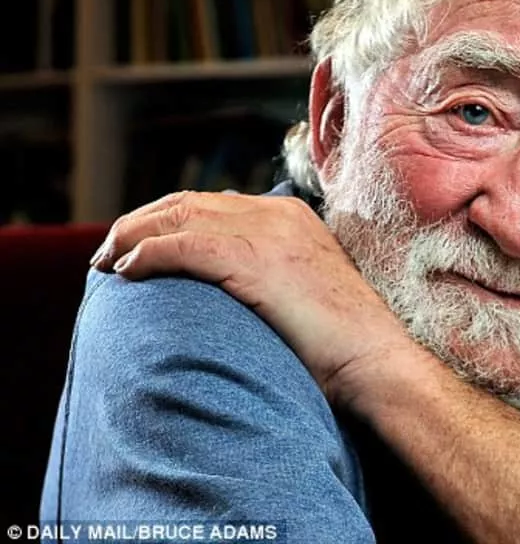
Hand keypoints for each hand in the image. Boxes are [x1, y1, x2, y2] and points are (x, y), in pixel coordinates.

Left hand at [90, 191, 418, 404]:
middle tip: (109, 251)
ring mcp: (266, 233)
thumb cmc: (344, 343)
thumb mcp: (306, 292)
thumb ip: (273, 275)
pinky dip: (147, 254)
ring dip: (133, 235)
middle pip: (189, 202)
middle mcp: (276, 213)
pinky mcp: (252, 259)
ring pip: (178, 216)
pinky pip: (182, 245)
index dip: (170, 219)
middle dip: (142, 222)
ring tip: (106, 261)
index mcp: (291, 216)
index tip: (142, 244)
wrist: (374, 357)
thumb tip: (235, 291)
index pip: (214, 203)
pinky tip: (127, 272)